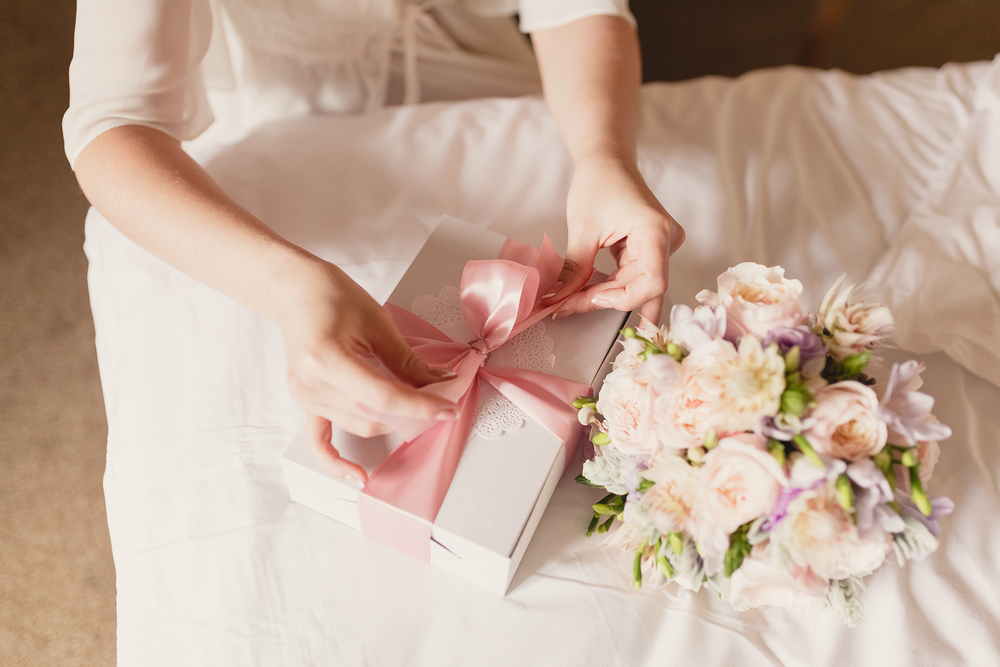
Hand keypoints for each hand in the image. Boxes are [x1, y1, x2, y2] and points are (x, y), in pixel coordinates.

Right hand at [276, 259, 458, 482]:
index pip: (384, 397)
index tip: (450, 407)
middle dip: (412, 413)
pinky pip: (319, 440)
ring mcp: (305, 396)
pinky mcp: (305, 401)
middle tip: (443, 400)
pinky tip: (359, 476)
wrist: (294, 289)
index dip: (421, 406)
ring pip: (358, 426)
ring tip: (419, 411)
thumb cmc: (332, 295)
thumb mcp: (377, 323)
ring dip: (391, 423)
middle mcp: (312, 384)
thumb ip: (407, 361)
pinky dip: (337, 462)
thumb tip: (440, 384)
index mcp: (327, 359)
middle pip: (372, 415)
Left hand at [542, 154, 684, 322]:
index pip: (653, 282)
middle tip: (566, 306)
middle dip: (604, 300)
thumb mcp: (582, 228)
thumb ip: (574, 269)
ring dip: (604, 297)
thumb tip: (557, 301)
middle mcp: (666, 242)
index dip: (624, 298)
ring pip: (635, 287)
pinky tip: (586, 296)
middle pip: (641, 288)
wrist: (608, 162)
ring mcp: (660, 247)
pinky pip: (631, 278)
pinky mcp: (649, 250)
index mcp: (656, 231)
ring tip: (571, 303)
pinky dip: (609, 288)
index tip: (591, 297)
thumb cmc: (598, 183)